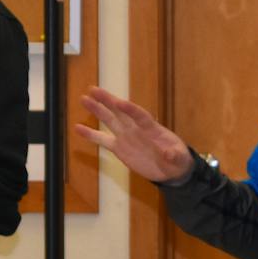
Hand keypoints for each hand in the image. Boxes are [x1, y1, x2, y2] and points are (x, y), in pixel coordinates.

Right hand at [72, 86, 195, 183]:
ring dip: (97, 110)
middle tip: (93, 89)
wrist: (171, 169)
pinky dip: (90, 134)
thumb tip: (169, 153)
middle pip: (119, 111)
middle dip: (107, 100)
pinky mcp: (119, 147)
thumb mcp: (180, 159)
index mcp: (152, 128)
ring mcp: (126, 136)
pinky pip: (102, 140)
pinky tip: (78, 128)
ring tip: (84, 99)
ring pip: (109, 120)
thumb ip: (174, 155)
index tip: (119, 102)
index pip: (139, 115)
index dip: (130, 109)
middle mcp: (136, 128)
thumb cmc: (178, 160)